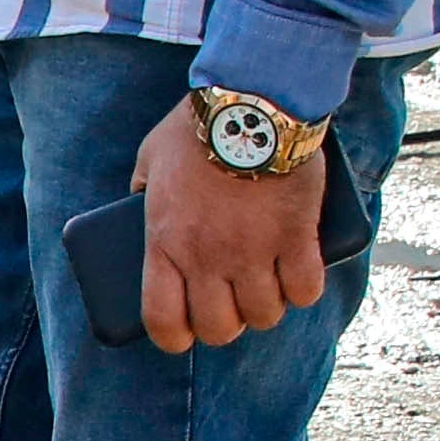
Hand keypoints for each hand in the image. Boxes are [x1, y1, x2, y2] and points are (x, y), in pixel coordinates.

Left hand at [130, 102, 334, 354]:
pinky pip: (305, 289)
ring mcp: (253, 251)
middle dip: (226, 326)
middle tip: (231, 306)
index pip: (163, 320)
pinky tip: (299, 280)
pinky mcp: (296, 237)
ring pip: (264, 314)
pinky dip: (304, 291)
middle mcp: (207, 258)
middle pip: (219, 327)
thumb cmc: (197, 128)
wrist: (252, 102)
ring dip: (267, 309)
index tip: (184, 335)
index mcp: (165, 244)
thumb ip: (140, 187)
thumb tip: (134, 201)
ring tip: (267, 291)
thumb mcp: (149, 157)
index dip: (174, 339)